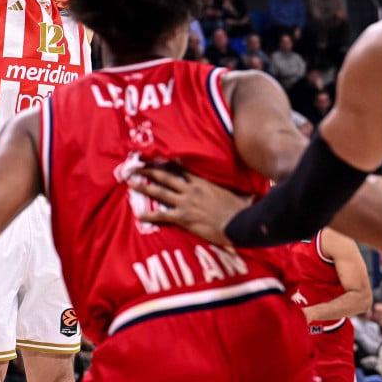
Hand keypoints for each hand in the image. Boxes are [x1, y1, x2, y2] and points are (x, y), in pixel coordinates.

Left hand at [128, 165, 252, 246]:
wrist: (239, 223)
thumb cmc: (241, 210)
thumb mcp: (239, 195)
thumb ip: (238, 192)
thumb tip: (251, 193)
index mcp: (202, 182)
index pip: (180, 168)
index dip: (166, 163)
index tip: (154, 158)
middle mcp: (191, 189)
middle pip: (165, 176)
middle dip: (148, 171)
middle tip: (134, 166)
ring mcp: (186, 203)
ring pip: (160, 192)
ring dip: (144, 187)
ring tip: (131, 184)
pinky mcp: (184, 217)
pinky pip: (162, 216)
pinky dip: (150, 216)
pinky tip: (139, 215)